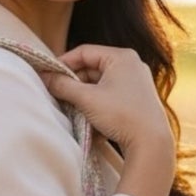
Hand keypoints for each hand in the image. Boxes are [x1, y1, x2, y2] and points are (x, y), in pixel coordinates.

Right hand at [44, 44, 175, 195]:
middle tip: (57, 94)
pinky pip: (110, 95)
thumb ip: (63, 85)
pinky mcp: (138, 99)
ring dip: (83, 95)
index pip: (84, 52)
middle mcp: (132, 65)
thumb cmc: (121, 115)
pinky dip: (97, 103)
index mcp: (122, 57)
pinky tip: (89, 118)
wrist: (152, 143)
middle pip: (92, 68)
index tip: (48, 75)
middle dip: (73, 82)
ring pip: (100, 83)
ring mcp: (136, 82)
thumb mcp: (87, 99)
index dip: (63, 62)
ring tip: (71, 108)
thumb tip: (44, 77)